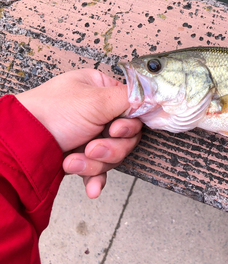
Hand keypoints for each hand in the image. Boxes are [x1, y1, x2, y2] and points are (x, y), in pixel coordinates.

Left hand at [17, 69, 141, 197]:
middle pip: (127, 136)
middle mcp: (97, 111)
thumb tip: (158, 93)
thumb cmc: (49, 114)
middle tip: (92, 147)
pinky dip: (95, 176)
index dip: (128, 124)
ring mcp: (90, 134)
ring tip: (75, 161)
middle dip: (109, 147)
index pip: (133, 108)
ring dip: (96, 162)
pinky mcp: (82, 155)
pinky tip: (91, 187)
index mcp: (101, 90)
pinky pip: (101, 169)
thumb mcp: (96, 101)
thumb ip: (131, 98)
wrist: (18, 147)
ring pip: (114, 154)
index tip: (116, 129)